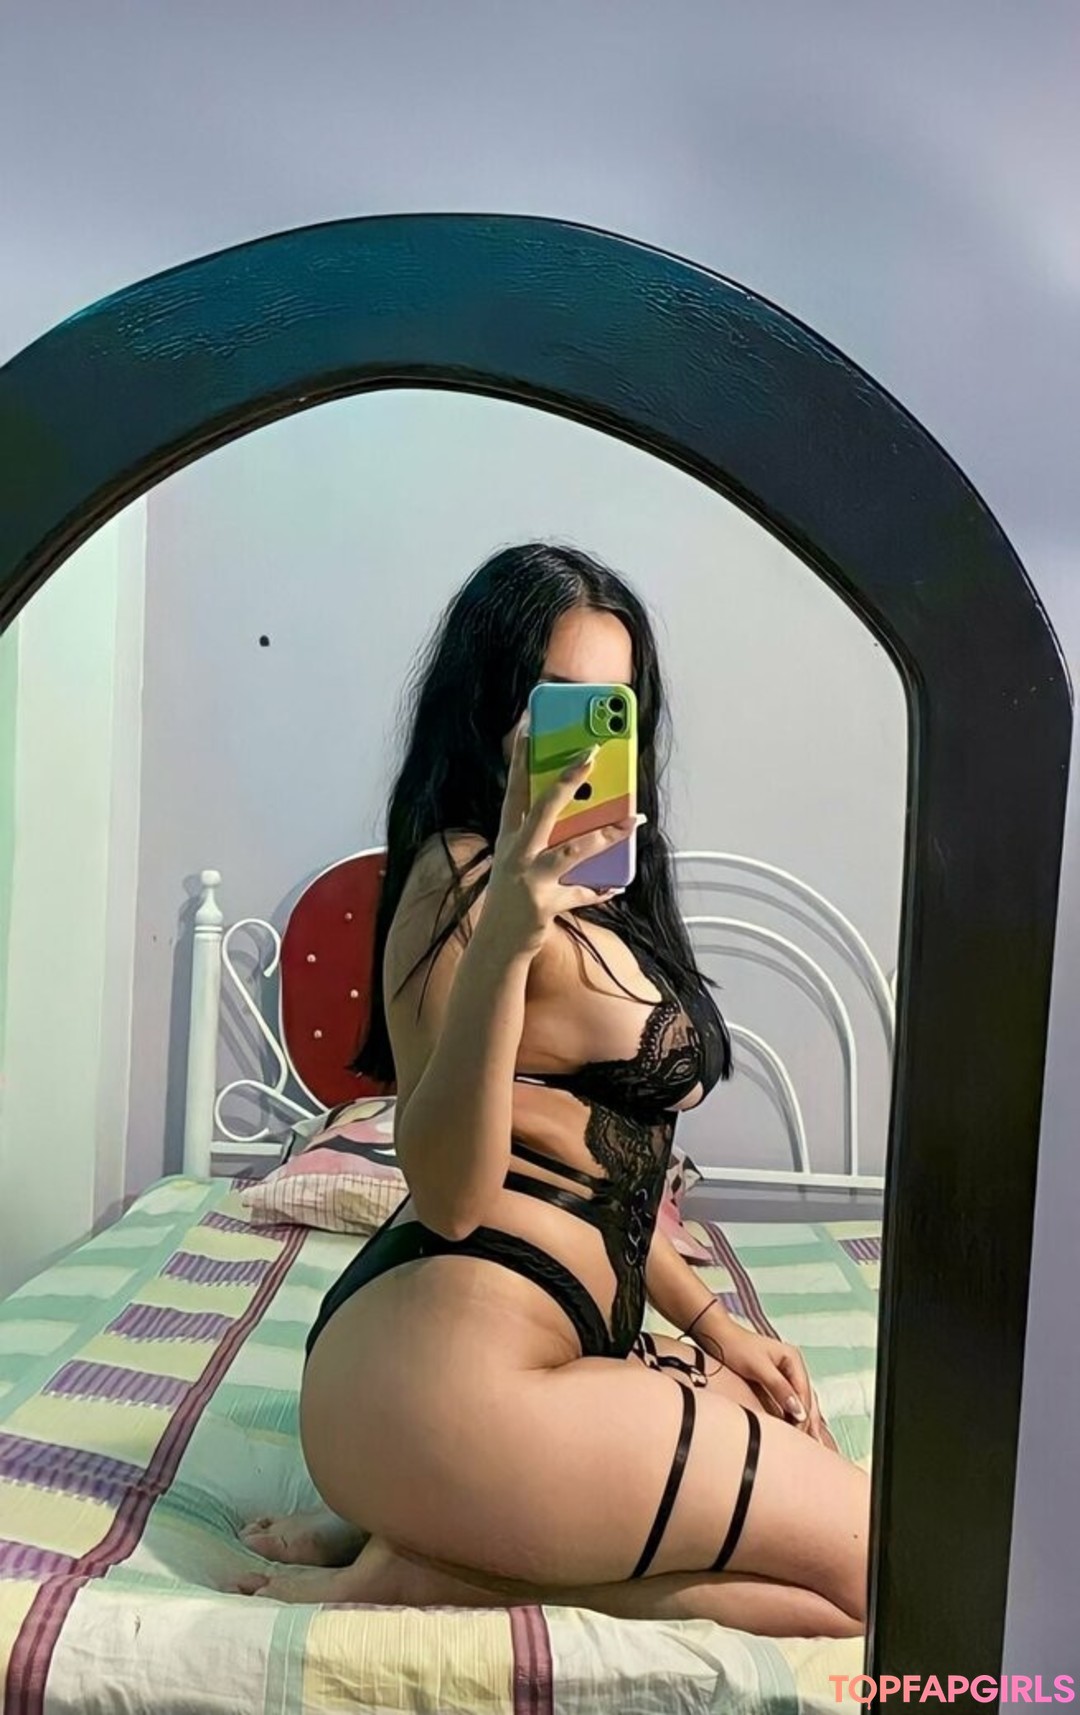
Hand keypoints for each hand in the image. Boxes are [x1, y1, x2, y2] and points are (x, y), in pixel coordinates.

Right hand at [486, 715, 643, 955]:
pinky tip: (618, 883)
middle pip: (542, 809)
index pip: (513, 791)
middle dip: (568, 781)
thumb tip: (585, 814)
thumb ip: (542, 838)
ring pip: (572, 850)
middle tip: (591, 754)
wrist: (495, 945)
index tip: (529, 730)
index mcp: (508, 838)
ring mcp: (529, 880)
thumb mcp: (519, 861)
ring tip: (632, 821)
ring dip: (605, 835)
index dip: (519, 760)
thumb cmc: (512, 897)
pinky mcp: (545, 906)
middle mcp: (516, 854)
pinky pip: (582, 893)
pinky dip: (601, 888)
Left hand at [717, 1324, 833, 1446]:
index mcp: (793, 1358)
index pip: (804, 1391)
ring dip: (805, 1419)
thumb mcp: (758, 1367)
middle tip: (812, 1443)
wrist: (718, 1337)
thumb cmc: (736, 1347)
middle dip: (810, 1419)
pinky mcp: (776, 1380)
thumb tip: (799, 1410)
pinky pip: (790, 1400)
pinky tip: (798, 1427)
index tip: (801, 1431)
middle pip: (807, 1397)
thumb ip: (779, 1387)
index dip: (804, 1413)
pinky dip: (794, 1414)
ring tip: (811, 1441)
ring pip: (801, 1400)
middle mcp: (793, 1365)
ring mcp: (786, 1373)